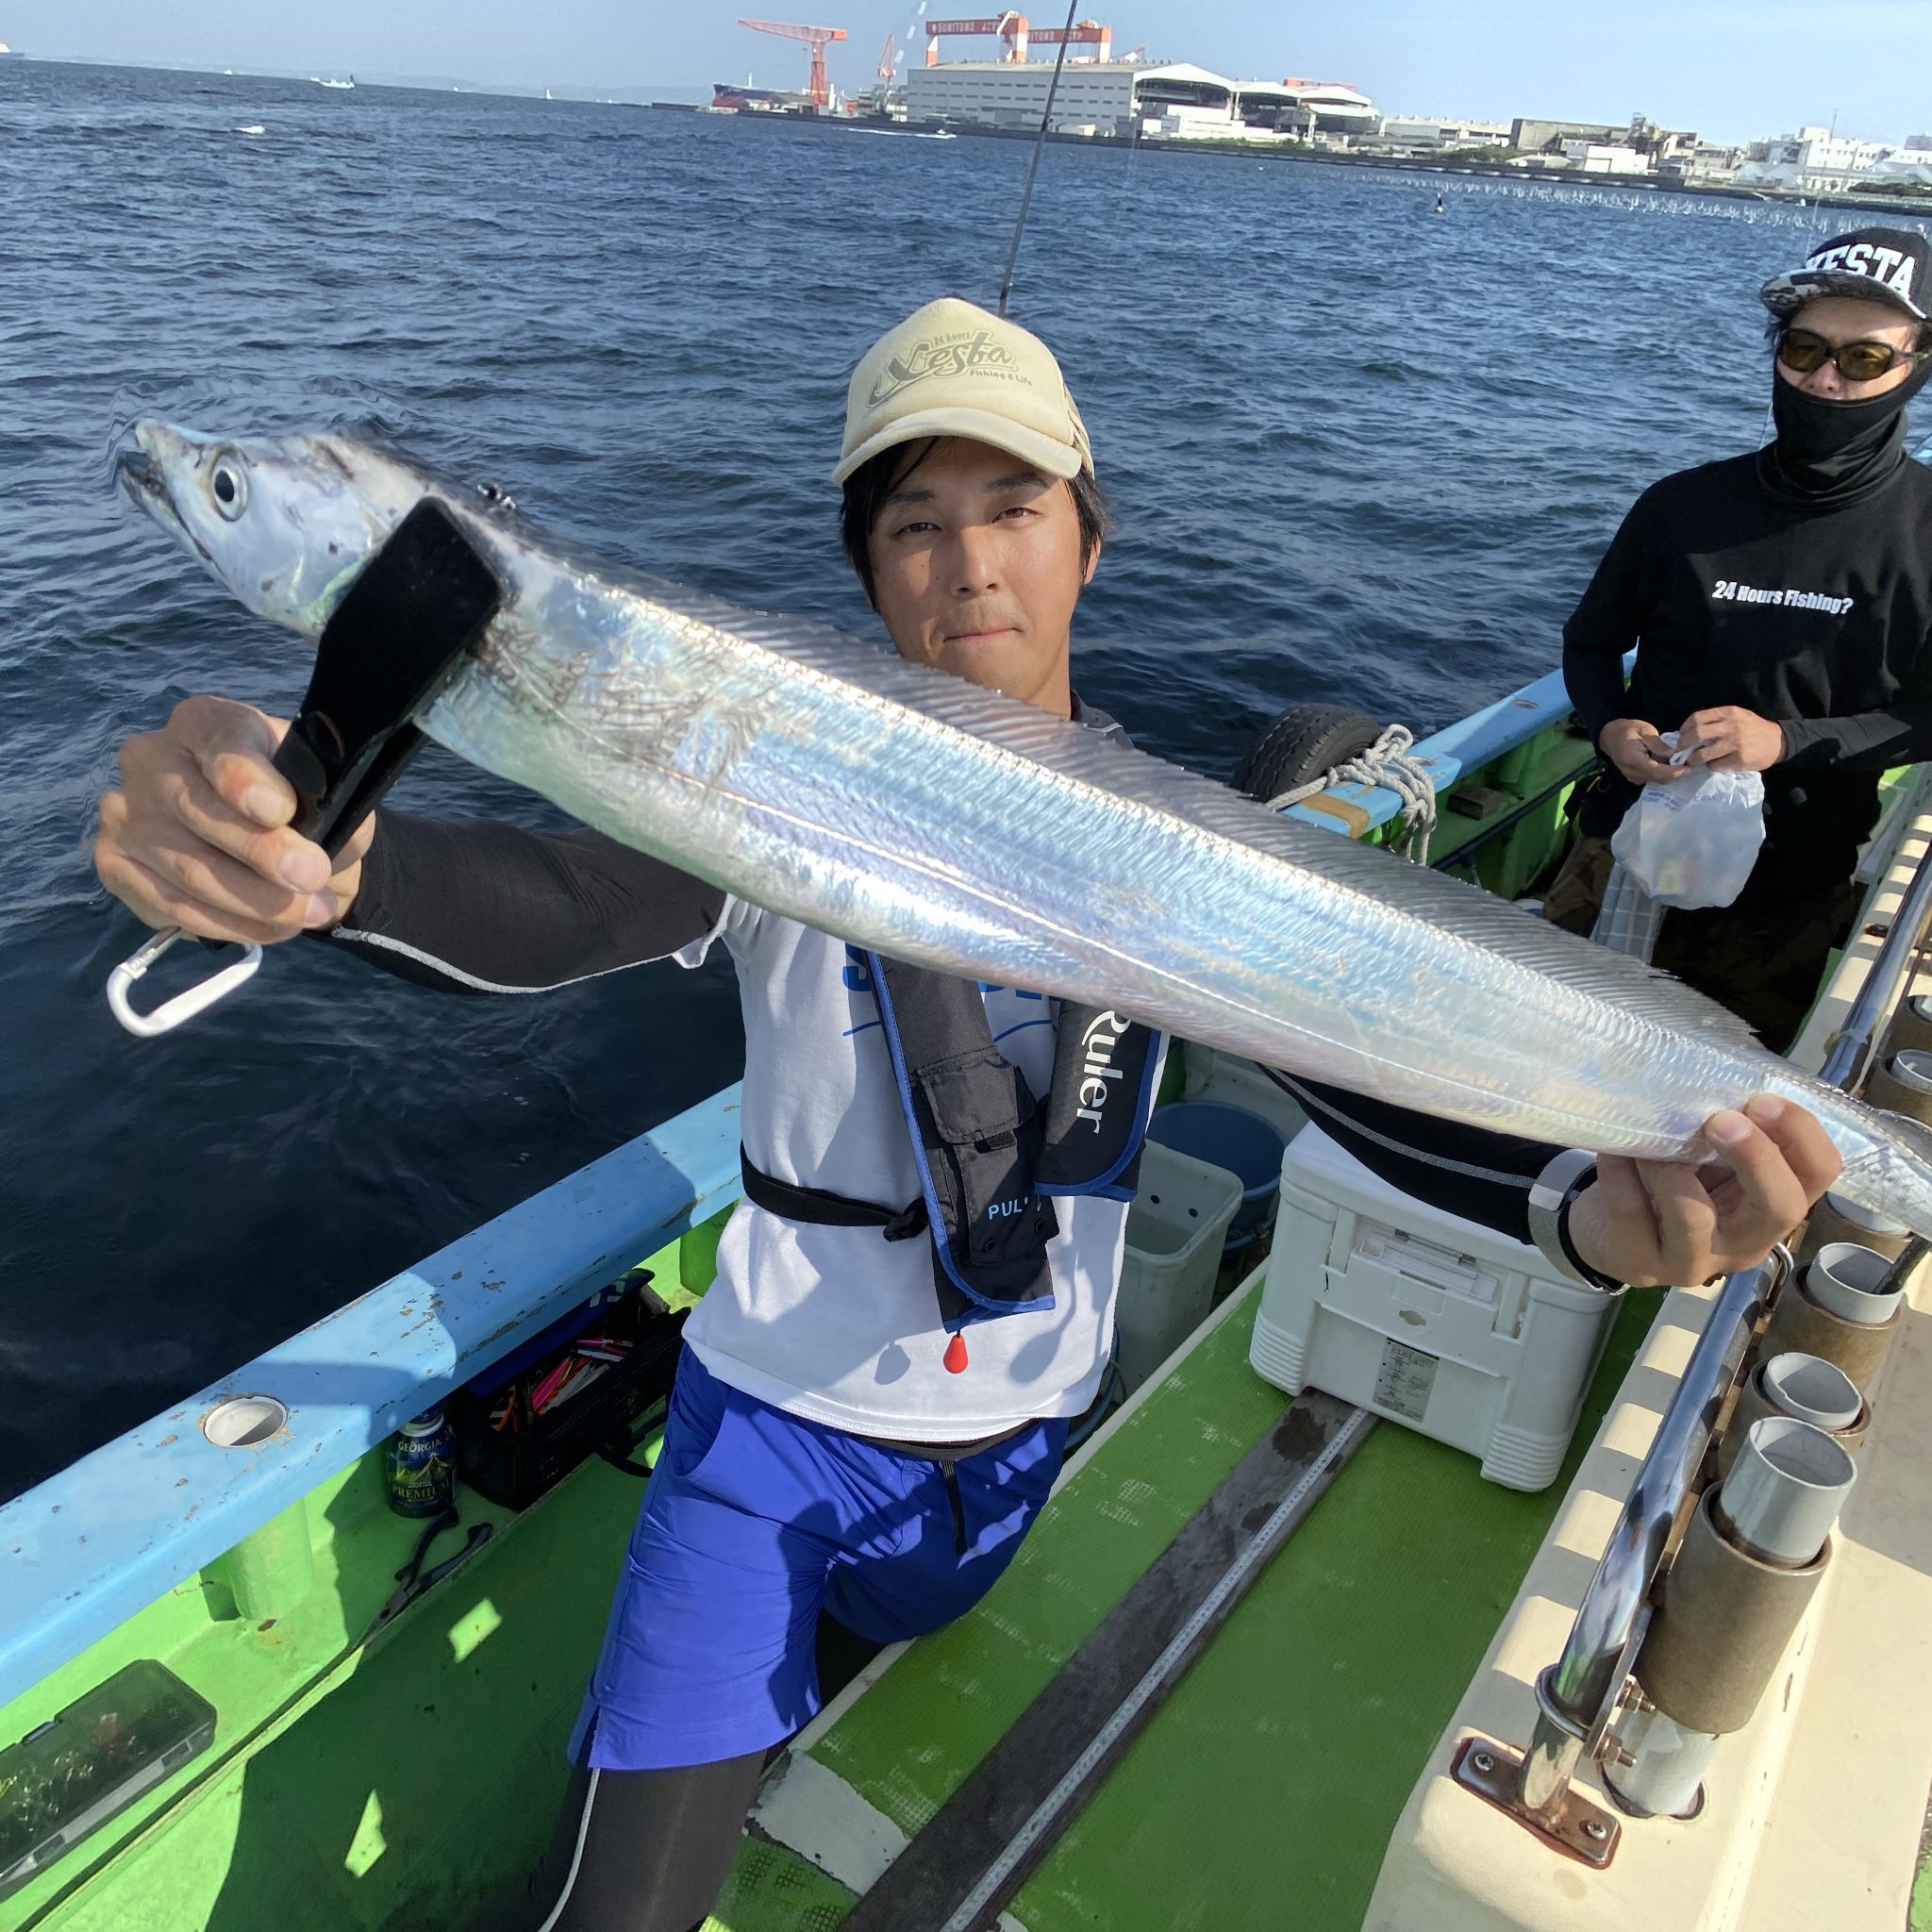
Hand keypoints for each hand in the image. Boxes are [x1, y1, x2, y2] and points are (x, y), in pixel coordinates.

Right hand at [93, 696, 373, 943]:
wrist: (276, 846)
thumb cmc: (301, 807)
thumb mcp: (324, 791)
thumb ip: (320, 801)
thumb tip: (313, 832)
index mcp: (205, 722)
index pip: (219, 743)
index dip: (245, 779)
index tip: (280, 809)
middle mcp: (150, 758)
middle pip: (199, 810)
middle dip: (262, 852)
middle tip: (312, 877)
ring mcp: (125, 812)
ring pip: (189, 869)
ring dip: (256, 901)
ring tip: (311, 912)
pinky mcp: (114, 864)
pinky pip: (173, 906)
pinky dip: (230, 924)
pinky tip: (272, 928)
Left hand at [1568, 1094, 1840, 1288]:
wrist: (1611, 1230)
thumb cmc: (1674, 1182)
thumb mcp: (1709, 1158)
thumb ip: (1728, 1132)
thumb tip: (1725, 1079)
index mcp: (1773, 1206)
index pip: (1819, 1173)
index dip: (1801, 1134)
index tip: (1762, 1100)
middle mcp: (1746, 1243)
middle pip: (1782, 1208)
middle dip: (1756, 1157)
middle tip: (1719, 1120)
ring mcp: (1694, 1261)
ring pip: (1694, 1218)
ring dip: (1668, 1167)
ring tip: (1647, 1141)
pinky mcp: (1640, 1264)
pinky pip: (1631, 1214)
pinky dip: (1619, 1173)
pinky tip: (1614, 1152)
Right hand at [1597, 717, 1681, 785]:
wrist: (1610, 736)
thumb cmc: (1628, 730)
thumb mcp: (1645, 731)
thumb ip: (1659, 745)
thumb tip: (1674, 755)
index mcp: (1633, 760)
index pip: (1657, 771)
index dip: (1673, 772)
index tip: (1688, 769)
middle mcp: (1632, 773)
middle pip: (1658, 779)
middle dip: (1675, 774)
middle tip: (1690, 766)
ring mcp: (1633, 777)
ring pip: (1657, 780)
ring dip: (1670, 775)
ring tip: (1682, 765)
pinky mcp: (1635, 778)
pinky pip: (1652, 779)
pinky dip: (1663, 774)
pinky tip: (1671, 766)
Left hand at [1676, 705, 1783, 772]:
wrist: (1779, 742)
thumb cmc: (1754, 729)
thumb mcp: (1738, 716)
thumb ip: (1717, 720)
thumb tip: (1690, 731)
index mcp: (1729, 712)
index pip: (1697, 718)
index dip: (1685, 728)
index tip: (1681, 735)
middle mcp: (1731, 726)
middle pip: (1696, 735)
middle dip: (1683, 744)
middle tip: (1681, 750)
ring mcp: (1735, 744)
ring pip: (1702, 754)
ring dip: (1693, 759)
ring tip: (1692, 761)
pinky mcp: (1739, 759)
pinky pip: (1715, 765)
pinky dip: (1710, 766)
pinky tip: (1714, 764)